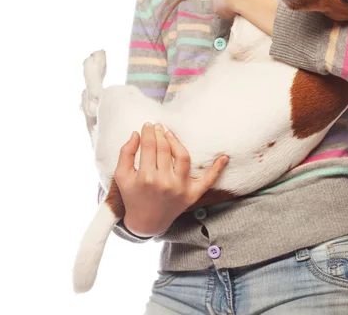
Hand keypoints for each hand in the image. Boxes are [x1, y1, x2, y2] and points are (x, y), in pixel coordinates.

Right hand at [114, 123, 228, 235]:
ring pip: (183, 157)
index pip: (149, 146)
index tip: (147, 125)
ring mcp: (180, 189)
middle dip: (160, 134)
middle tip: (158, 126)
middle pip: (164, 149)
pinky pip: (208, 181)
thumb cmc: (133, 196)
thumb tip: (136, 133)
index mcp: (146, 177)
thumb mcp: (122, 176)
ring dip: (177, 142)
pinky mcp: (192, 195)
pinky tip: (225, 157)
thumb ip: (125, 153)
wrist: (146, 222)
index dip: (148, 132)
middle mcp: (164, 182)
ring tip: (171, 134)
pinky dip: (217, 169)